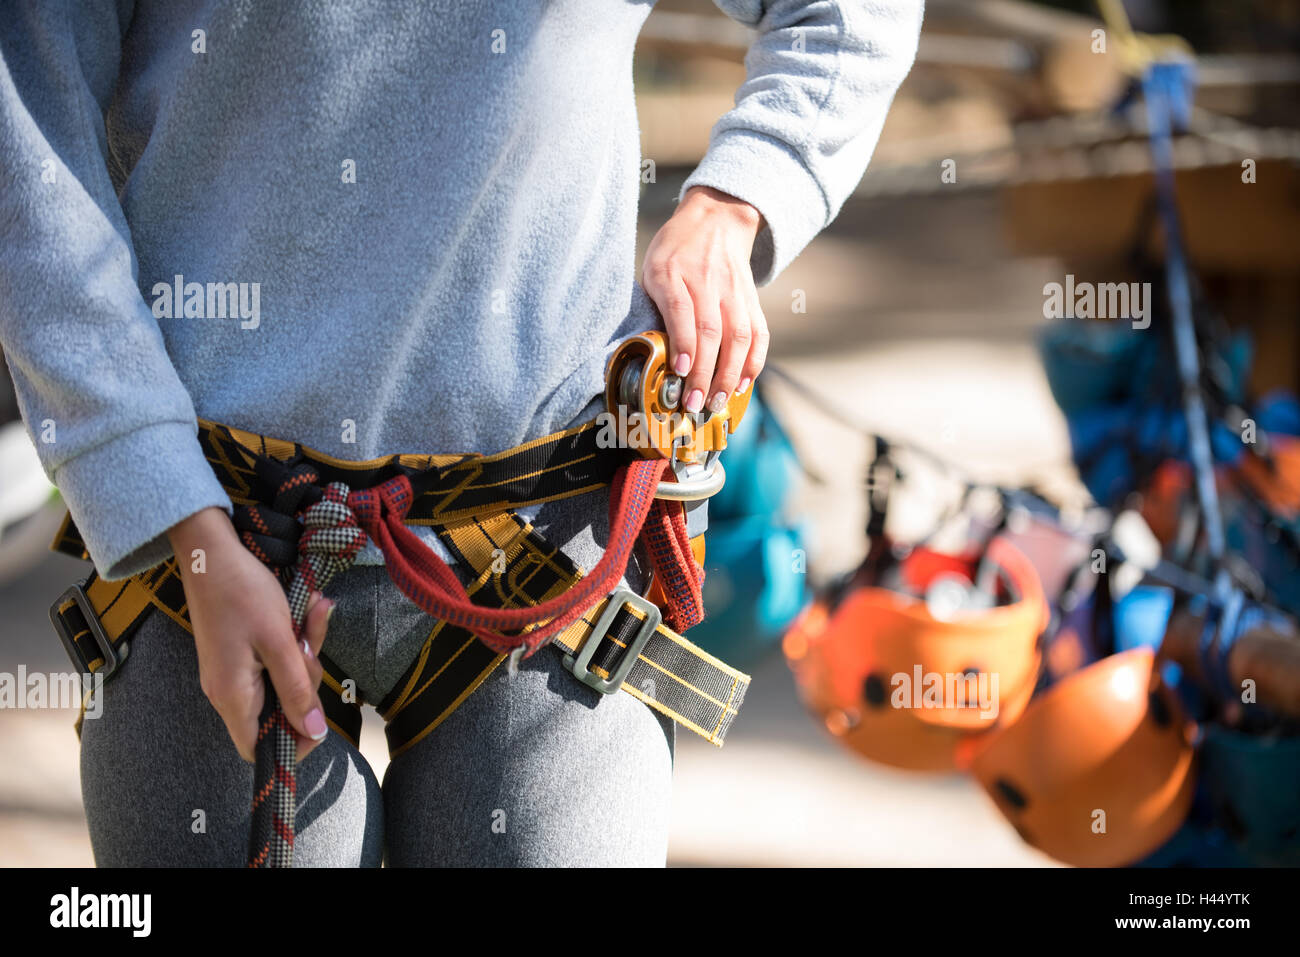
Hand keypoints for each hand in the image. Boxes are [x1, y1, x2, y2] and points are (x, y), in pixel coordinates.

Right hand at [167, 507, 335, 761]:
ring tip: (312, 614)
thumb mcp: (280, 643)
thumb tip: (313, 734)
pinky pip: (274, 659)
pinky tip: (307, 610)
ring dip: (304, 652)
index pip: (259, 748)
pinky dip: (292, 640)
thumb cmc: (243, 594)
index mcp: (233, 697)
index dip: (292, 742)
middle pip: (278, 711)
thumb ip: (297, 690)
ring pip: (281, 681)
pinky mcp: (238, 652)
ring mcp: (232, 671)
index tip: (318, 718)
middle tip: (311, 645)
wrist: (210, 551)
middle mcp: (227, 691)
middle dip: (306, 680)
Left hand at [641, 185, 769, 413]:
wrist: (717, 220)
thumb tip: (649, 353)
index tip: (682, 371)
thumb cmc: (675, 251)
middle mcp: (707, 282)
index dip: (684, 343)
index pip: (681, 310)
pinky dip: (753, 362)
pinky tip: (741, 384)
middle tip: (694, 403)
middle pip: (711, 331)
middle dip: (704, 372)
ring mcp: (733, 292)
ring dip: (728, 375)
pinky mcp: (752, 300)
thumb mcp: (652, 269)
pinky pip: (758, 334)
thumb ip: (653, 306)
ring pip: (737, 337)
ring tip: (716, 402)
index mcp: (672, 273)